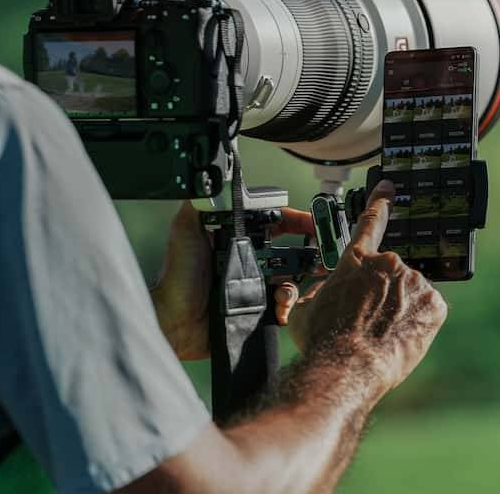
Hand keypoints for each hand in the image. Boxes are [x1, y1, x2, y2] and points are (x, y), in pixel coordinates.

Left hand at [151, 202, 315, 360]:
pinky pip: (282, 305)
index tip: (315, 222)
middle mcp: (247, 258)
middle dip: (311, 251)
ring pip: (290, 278)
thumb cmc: (178, 275)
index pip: (274, 222)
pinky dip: (287, 306)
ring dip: (299, 282)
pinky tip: (280, 308)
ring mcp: (253, 284)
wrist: (175, 320)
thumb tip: (210, 179)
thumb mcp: (185, 230)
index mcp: (235, 237)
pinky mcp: (256, 308)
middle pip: (289, 250)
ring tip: (292, 290)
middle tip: (324, 256)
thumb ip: (199, 204)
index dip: (297, 220)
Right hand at [278, 181, 447, 396]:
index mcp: (356, 259)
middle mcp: (387, 263)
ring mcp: (414, 283)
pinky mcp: (434, 305)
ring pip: (409, 293)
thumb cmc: (322, 339)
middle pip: (389, 274)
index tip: (389, 187)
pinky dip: (418, 322)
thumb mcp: (304, 308)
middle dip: (382, 293)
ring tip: (380, 334)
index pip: (370, 221)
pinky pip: (428, 311)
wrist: (347, 367)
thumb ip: (318, 290)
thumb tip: (323, 291)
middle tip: (367, 321)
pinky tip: (400, 337)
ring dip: (400, 308)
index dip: (381, 201)